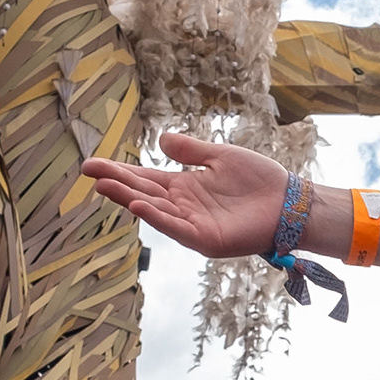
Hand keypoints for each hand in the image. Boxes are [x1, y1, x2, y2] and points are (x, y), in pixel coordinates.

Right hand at [81, 130, 291, 259]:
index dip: (119, 172)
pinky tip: (140, 205)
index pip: (144, 178)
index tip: (92, 164)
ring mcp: (192, 225)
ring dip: (129, 199)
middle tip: (88, 171)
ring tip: (104, 186)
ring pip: (154, 210)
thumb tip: (160, 140)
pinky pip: (177, 228)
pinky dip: (158, 218)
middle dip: (116, 183)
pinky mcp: (206, 239)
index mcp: (184, 188)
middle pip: (143, 192)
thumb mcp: (220, 157)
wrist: (290, 202)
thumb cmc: (259, 181)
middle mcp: (183, 208)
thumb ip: (190, 150)